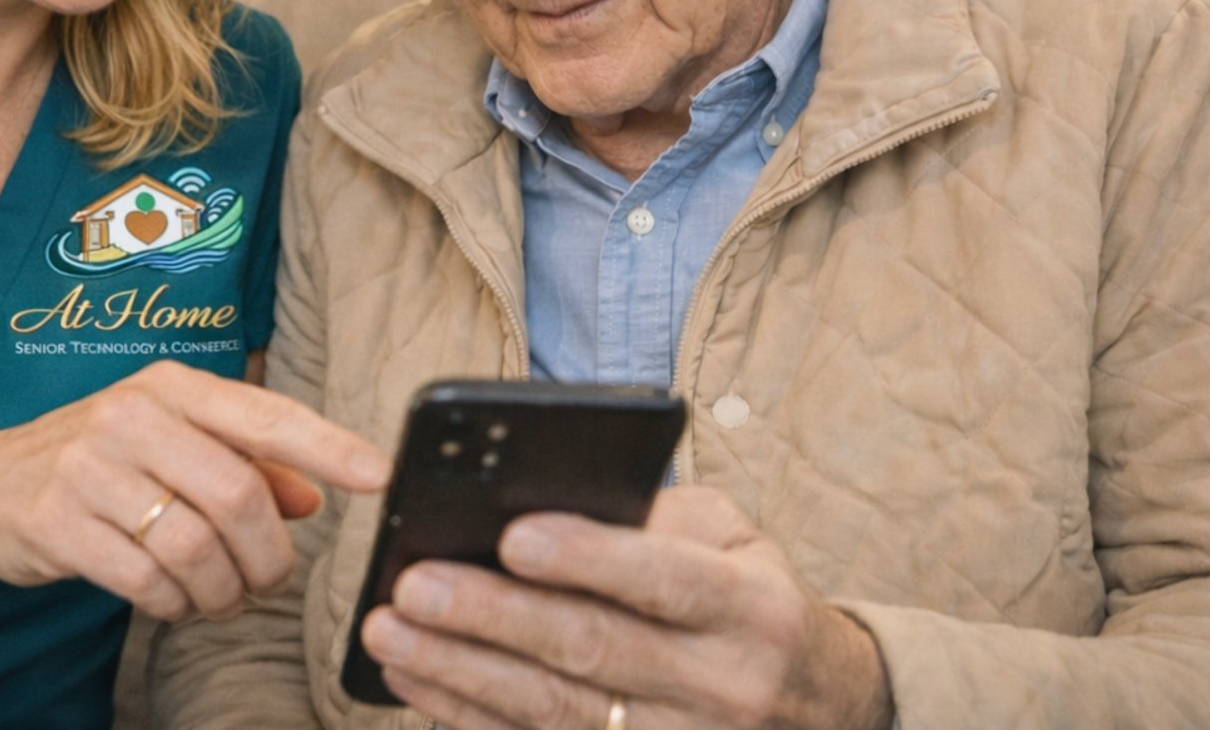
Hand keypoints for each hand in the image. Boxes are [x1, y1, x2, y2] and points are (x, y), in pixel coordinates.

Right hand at [0, 361, 386, 622]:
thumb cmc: (98, 463)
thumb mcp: (169, 442)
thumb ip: (245, 465)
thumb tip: (312, 499)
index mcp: (171, 386)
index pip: (267, 414)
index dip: (328, 446)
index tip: (378, 474)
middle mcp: (132, 414)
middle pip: (238, 496)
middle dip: (267, 557)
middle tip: (267, 581)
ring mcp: (90, 467)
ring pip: (196, 547)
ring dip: (222, 591)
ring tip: (220, 598)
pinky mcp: (58, 522)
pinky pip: (148, 581)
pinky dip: (175, 604)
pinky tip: (173, 601)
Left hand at [359, 487, 892, 729]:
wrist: (818, 710)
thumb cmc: (749, 602)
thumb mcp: (736, 542)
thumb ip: (655, 521)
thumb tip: (546, 502)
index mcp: (751, 610)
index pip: (665, 581)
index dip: (588, 558)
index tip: (513, 534)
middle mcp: (722, 687)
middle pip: (593, 652)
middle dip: (493, 616)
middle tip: (414, 583)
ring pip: (556, 713)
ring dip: (461, 672)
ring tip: (391, 630)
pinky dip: (470, 717)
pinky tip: (417, 678)